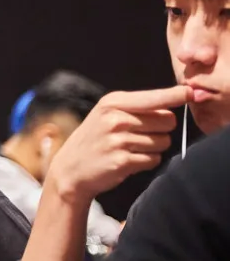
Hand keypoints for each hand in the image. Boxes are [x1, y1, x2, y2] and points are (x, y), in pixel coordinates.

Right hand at [45, 85, 191, 204]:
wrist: (71, 168)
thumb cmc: (95, 138)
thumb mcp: (108, 113)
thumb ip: (138, 106)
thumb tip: (177, 101)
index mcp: (112, 103)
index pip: (154, 98)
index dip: (175, 95)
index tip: (189, 92)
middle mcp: (115, 119)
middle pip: (167, 121)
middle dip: (161, 129)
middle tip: (141, 134)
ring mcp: (118, 140)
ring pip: (163, 142)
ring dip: (153, 147)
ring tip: (131, 148)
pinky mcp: (122, 161)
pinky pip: (153, 159)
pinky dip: (146, 161)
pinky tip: (129, 159)